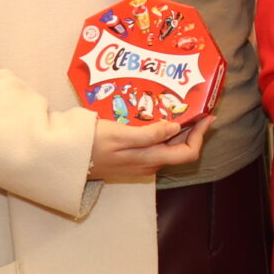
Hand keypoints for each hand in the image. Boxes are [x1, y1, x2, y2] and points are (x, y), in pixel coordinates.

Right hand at [90, 113, 211, 181]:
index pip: (188, 153)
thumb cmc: (90, 144)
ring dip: (179, 131)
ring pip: (169, 148)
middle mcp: (150, 165)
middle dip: (193, 130)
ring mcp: (140, 164)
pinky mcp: (132, 160)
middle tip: (197, 108)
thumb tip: (175, 128)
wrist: (65, 159)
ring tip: (182, 109)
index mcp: (150, 160)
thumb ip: (149, 134)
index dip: (201, 135)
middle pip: (181, 150)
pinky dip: (164, 134)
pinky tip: (160, 119)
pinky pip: (156, 148)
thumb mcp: (120, 134)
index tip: (207, 116)